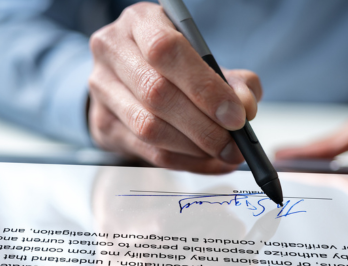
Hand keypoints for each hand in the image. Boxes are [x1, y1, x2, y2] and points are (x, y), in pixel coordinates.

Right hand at [87, 2, 261, 173]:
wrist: (128, 78)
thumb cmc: (172, 64)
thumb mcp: (204, 59)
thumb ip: (232, 80)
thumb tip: (245, 106)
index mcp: (140, 22)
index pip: (166, 50)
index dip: (204, 87)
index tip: (236, 115)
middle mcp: (112, 51)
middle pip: (157, 94)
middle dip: (203, 126)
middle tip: (234, 144)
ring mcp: (102, 89)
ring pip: (149, 128)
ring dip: (194, 148)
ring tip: (224, 154)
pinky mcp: (103, 124)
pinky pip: (148, 152)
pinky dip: (186, 162)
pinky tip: (209, 162)